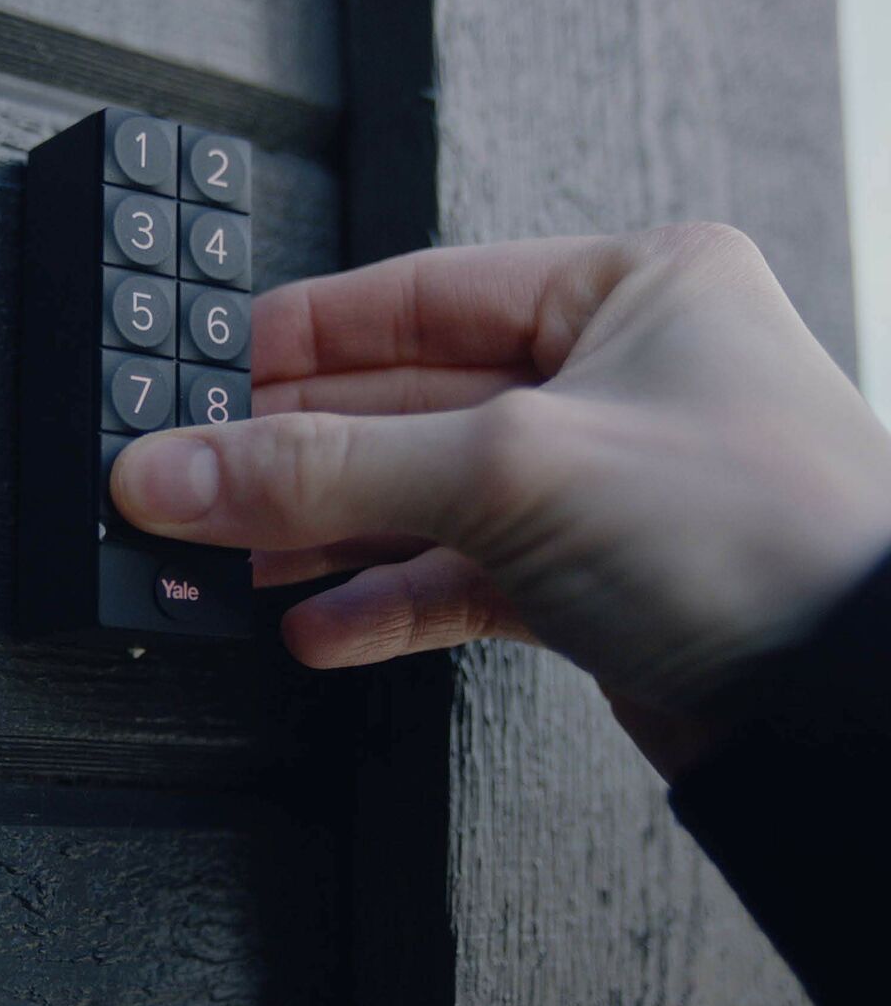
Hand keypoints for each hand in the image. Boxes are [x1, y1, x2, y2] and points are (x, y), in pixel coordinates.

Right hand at [111, 224, 890, 771]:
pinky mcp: (590, 579)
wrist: (855, 712)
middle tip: (204, 472)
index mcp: (625, 292)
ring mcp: (598, 484)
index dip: (309, 333)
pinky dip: (387, 601)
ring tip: (241, 555)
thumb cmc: (765, 538)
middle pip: (410, 402)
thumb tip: (181, 469)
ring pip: (426, 494)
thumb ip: (327, 468)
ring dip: (330, 532)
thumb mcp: (512, 467)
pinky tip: (322, 624)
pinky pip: (460, 577)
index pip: (422, 295)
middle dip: (302, 448)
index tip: (218, 363)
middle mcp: (613, 379)